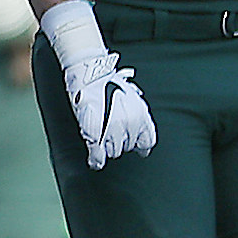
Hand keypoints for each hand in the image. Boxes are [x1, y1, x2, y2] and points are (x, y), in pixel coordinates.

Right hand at [63, 52, 157, 169]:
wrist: (90, 75)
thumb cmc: (108, 82)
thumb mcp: (131, 97)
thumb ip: (137, 114)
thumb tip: (139, 128)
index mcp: (141, 116)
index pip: (147, 141)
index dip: (140, 145)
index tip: (139, 149)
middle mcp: (130, 125)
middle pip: (128, 146)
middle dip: (121, 141)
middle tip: (111, 132)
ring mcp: (113, 131)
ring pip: (114, 151)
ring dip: (108, 147)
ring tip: (101, 135)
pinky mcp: (95, 135)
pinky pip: (99, 156)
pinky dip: (97, 160)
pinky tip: (96, 161)